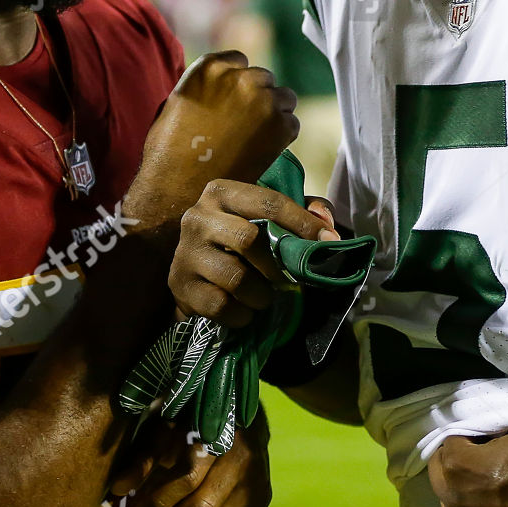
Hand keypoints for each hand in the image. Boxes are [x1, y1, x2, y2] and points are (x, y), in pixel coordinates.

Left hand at [119, 412, 272, 506]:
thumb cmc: (197, 419)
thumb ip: (145, 457)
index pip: (188, 480)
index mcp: (219, 437)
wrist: (244, 412)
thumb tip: (118, 489)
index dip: (158, 503)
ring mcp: (257, 483)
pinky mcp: (262, 500)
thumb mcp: (168, 427)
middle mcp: (243, 462)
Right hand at [125, 52, 299, 234]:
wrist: (176, 187)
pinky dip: (282, 136)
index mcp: (211, 67)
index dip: (237, 83)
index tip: (233, 99)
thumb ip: (206, 85)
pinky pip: (292, 123)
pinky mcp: (280, 126)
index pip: (239, 61)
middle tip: (245, 122)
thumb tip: (224, 83)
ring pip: (284, 97)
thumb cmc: (169, 149)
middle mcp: (240, 78)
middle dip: (257, 96)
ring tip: (255, 137)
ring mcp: (263, 100)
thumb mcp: (178, 101)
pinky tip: (261, 151)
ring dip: (274, 112)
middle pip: (263, 78)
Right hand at [169, 181, 337, 327]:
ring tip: (263, 297)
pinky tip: (243, 310)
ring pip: (236, 278)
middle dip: (275, 265)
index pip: (268, 202)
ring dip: (260, 295)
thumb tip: (326, 226)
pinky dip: (241, 314)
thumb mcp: (269, 218)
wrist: (194, 276)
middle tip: (285, 278)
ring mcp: (185, 252)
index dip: (302, 222)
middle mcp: (198, 216)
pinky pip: (220, 305)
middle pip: (248, 239)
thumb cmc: (240, 241)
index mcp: (222, 192)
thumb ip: (305, 212)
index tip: (328, 241)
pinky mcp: (179, 285)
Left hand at [428, 426, 507, 506]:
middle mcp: (460, 506)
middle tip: (480, 459)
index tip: (478, 438)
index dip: (462, 440)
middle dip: (456, 467)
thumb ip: (488, 439)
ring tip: (495, 486)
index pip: (444, 449)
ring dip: (466, 495)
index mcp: (461, 470)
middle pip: (441, 481)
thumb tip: (481, 442)